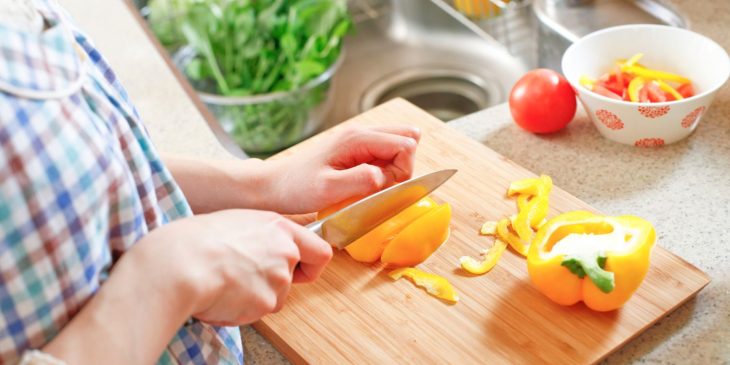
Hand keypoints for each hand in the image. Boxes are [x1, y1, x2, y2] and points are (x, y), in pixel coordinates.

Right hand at [131, 209, 331, 325]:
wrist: (178, 264)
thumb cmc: (194, 240)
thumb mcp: (233, 222)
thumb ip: (258, 236)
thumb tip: (257, 250)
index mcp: (278, 226)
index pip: (319, 251)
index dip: (311, 265)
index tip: (300, 270)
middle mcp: (285, 252)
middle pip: (291, 279)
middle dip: (270, 285)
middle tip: (241, 279)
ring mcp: (278, 279)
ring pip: (273, 298)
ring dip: (252, 297)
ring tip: (222, 283)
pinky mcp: (266, 302)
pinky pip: (255, 313)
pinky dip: (239, 310)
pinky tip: (219, 296)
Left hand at [268, 125, 420, 213]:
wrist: (276, 185)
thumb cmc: (298, 188)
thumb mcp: (328, 189)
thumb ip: (360, 180)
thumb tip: (386, 176)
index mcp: (357, 138)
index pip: (405, 144)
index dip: (403, 170)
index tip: (382, 188)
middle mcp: (360, 133)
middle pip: (407, 138)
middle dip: (402, 167)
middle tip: (379, 186)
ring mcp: (359, 140)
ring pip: (397, 146)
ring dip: (393, 169)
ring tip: (369, 185)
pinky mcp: (356, 150)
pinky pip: (384, 155)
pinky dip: (384, 170)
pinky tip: (365, 183)